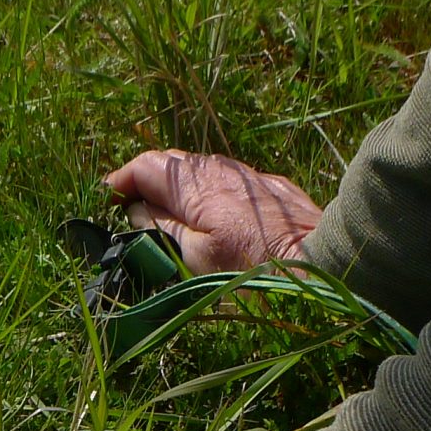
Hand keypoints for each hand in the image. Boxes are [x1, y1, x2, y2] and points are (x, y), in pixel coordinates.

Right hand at [105, 149, 320, 274]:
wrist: (321, 261)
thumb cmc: (254, 266)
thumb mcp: (195, 257)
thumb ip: (161, 229)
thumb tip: (136, 211)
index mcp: (193, 184)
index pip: (144, 166)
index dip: (121, 181)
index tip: (108, 200)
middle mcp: (217, 168)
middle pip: (170, 164)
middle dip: (146, 183)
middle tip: (132, 210)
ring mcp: (245, 173)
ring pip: (199, 172)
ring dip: (177, 188)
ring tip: (169, 216)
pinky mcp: (268, 185)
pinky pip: (226, 181)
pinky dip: (207, 193)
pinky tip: (211, 217)